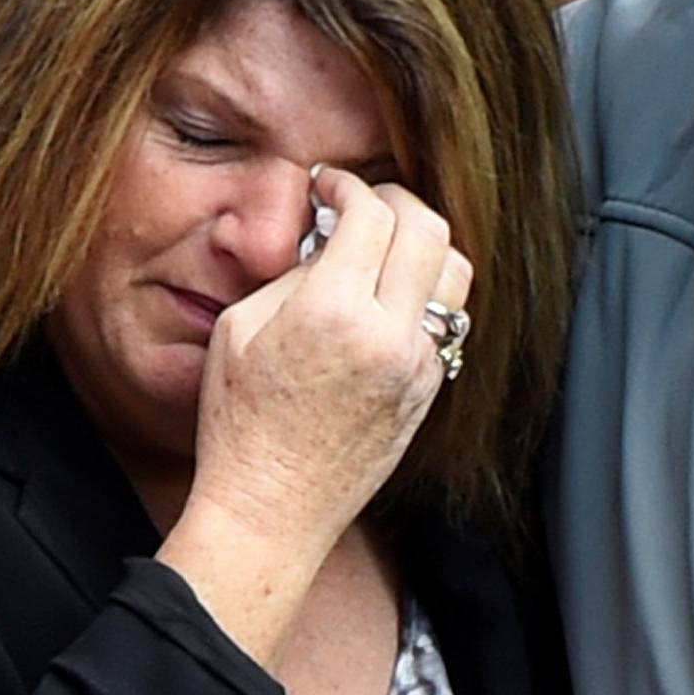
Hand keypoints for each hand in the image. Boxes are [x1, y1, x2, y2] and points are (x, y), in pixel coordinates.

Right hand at [160, 166, 472, 667]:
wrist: (272, 510)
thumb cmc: (239, 425)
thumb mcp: (241, 330)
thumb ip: (294, 274)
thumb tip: (331, 240)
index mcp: (332, 312)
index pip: (371, 213)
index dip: (348, 184)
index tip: (328, 185)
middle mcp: (387, 336)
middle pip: (429, 229)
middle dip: (396, 200)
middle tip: (363, 203)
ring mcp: (417, 367)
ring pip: (454, 273)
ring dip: (423, 245)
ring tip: (384, 248)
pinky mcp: (427, 392)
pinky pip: (445, 321)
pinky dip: (423, 292)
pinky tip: (387, 299)